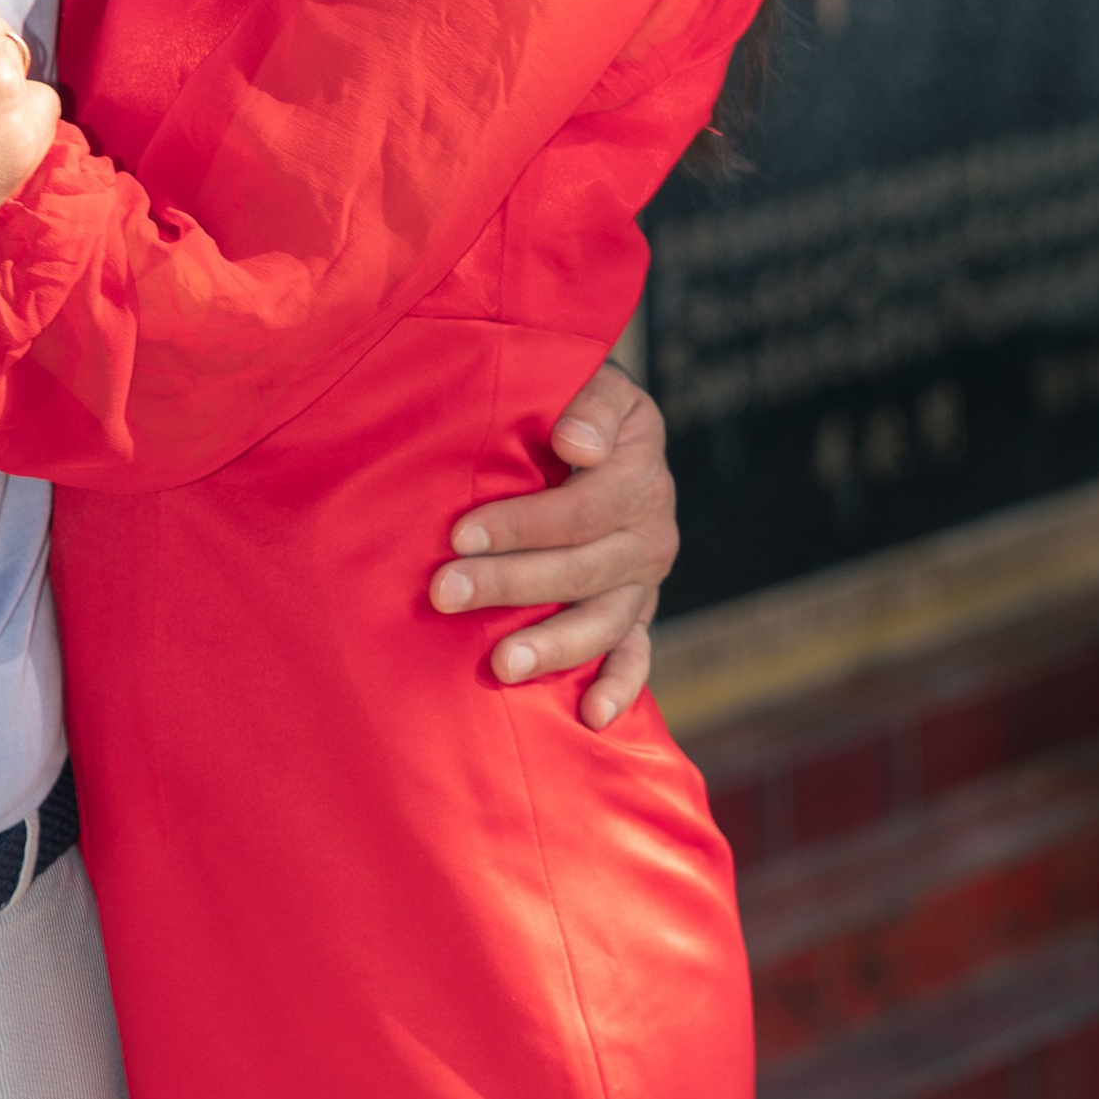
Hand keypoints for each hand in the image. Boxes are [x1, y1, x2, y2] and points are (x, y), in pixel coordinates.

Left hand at [430, 361, 676, 730]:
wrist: (593, 430)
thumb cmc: (567, 403)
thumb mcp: (589, 381)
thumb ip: (588, 403)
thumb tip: (576, 445)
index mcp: (640, 472)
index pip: (582, 508)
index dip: (521, 524)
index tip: (459, 534)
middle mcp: (652, 532)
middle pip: (584, 568)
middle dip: (511, 583)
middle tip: (445, 594)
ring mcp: (646, 580)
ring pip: (606, 621)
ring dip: (554, 645)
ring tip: (502, 664)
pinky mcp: (637, 612)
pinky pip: (637, 656)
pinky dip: (620, 688)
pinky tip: (590, 717)